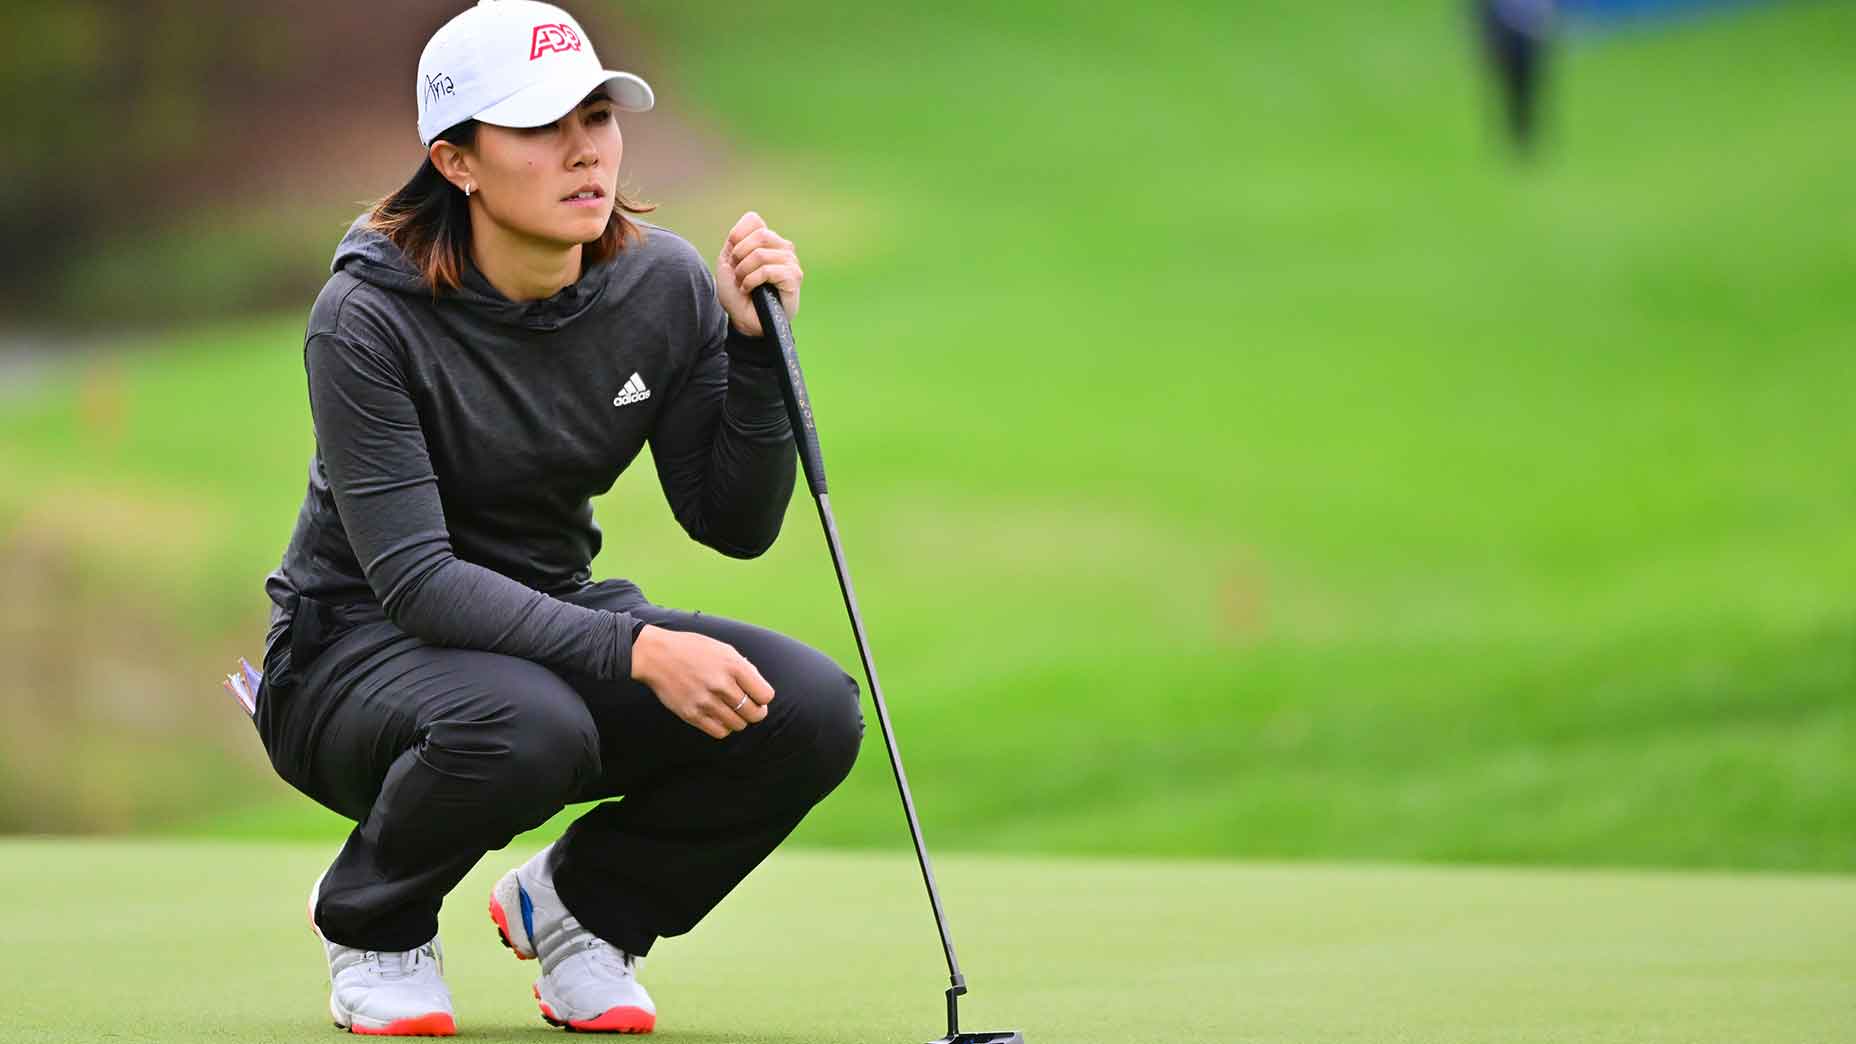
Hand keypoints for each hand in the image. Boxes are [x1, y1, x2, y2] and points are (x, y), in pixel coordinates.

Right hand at [629, 624, 774, 738]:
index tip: (756, 695)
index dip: (763, 697)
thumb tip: (761, 692)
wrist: (656, 655)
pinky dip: (724, 727)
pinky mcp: (691, 714)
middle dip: (755, 712)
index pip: (765, 695)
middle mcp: (721, 685)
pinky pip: (720, 732)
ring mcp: (706, 701)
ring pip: (738, 725)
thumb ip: (744, 669)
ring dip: (738, 719)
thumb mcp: (723, 649)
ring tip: (729, 709)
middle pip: (755, 714)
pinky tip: (718, 716)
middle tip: (748, 707)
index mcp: (733, 666)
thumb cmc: (692, 649)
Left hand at [715, 211, 801, 336]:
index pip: (754, 220)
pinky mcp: (793, 277)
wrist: (744, 320)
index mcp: (767, 240)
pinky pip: (767, 270)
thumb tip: (748, 228)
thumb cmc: (737, 293)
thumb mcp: (728, 262)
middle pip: (759, 234)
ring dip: (744, 272)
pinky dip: (751, 281)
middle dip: (740, 255)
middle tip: (737, 272)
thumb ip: (736, 241)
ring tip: (743, 284)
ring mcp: (790, 261)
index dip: (737, 236)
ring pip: (761, 254)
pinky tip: (749, 290)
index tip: (732, 257)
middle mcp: (782, 247)